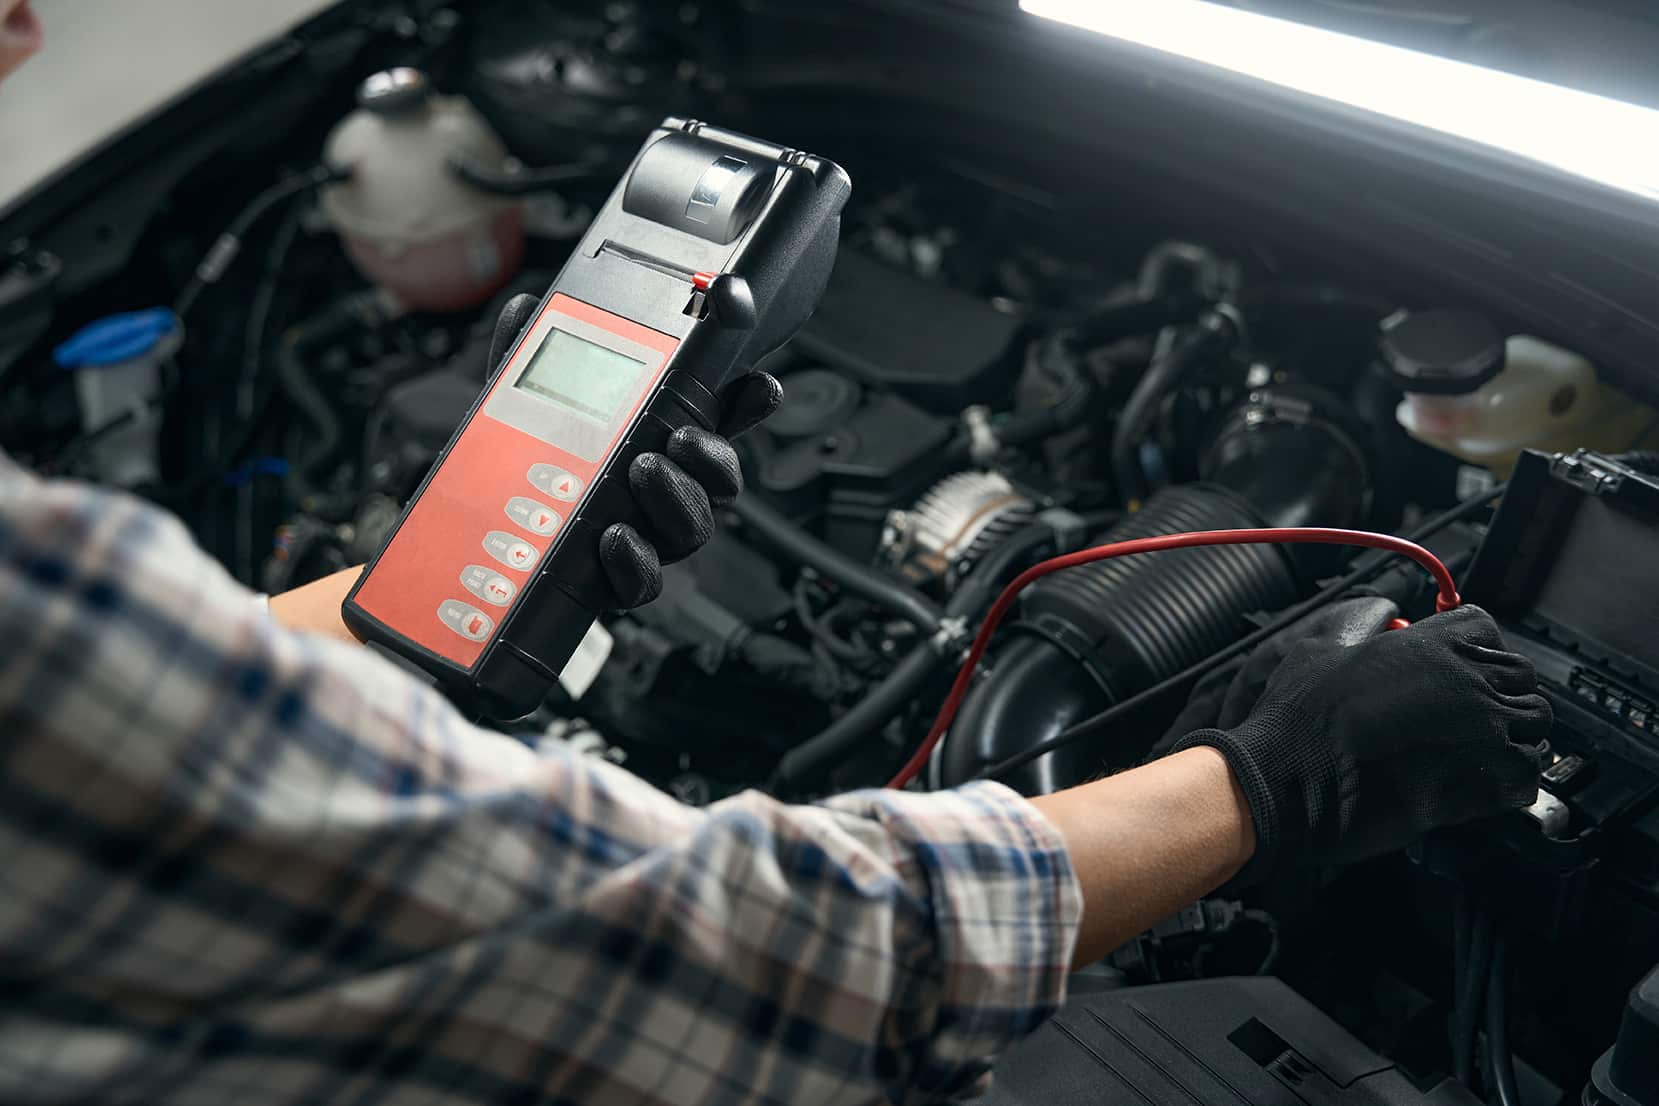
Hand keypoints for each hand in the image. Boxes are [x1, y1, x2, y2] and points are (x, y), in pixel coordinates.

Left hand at [489, 294, 780, 608]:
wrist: (476, 543)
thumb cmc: (519, 470)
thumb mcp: (521, 403)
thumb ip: (528, 355)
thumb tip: (525, 309)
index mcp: (654, 441)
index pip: (718, 419)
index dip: (749, 404)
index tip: (758, 386)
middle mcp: (663, 492)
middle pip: (719, 480)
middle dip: (713, 456)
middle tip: (682, 435)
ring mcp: (647, 538)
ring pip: (693, 529)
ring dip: (679, 499)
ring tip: (645, 470)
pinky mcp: (618, 581)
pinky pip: (645, 582)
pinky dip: (636, 562)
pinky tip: (616, 537)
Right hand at [1170, 605, 1548, 883]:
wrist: (1292, 781)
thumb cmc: (1301, 721)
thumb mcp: (1321, 646)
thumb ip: (1360, 621)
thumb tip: (1382, 611)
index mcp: (1434, 645)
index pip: (1485, 627)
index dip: (1470, 644)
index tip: (1456, 661)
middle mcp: (1470, 684)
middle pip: (1521, 675)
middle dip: (1498, 688)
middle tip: (1468, 706)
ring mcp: (1484, 734)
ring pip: (1535, 725)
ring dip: (1513, 732)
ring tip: (1479, 743)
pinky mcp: (1485, 785)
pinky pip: (1529, 776)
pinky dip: (1513, 778)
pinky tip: (1481, 777)